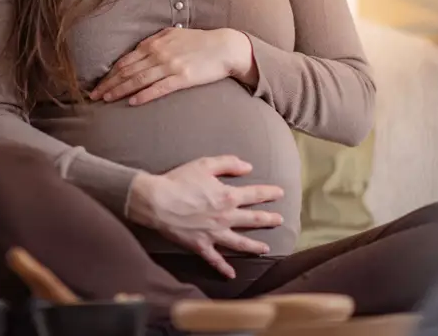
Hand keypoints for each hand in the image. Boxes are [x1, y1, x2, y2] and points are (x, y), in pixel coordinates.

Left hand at [90, 27, 255, 104]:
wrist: (225, 47)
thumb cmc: (199, 41)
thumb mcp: (174, 34)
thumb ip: (156, 41)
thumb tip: (140, 47)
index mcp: (155, 43)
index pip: (125, 60)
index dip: (109, 73)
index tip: (97, 84)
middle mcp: (159, 53)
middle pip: (127, 71)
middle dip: (108, 84)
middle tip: (93, 96)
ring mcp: (171, 66)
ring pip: (138, 80)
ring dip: (120, 90)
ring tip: (106, 100)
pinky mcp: (183, 78)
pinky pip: (159, 88)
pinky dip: (144, 95)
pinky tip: (132, 102)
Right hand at [126, 156, 284, 278]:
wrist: (157, 201)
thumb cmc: (179, 181)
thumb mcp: (205, 165)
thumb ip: (228, 163)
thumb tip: (248, 167)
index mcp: (228, 196)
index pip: (255, 195)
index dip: (269, 193)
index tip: (280, 193)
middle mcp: (225, 217)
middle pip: (253, 219)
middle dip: (269, 219)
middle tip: (280, 220)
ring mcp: (214, 234)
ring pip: (240, 242)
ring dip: (255, 246)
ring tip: (266, 249)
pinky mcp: (201, 245)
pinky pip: (215, 259)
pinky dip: (223, 268)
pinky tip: (231, 275)